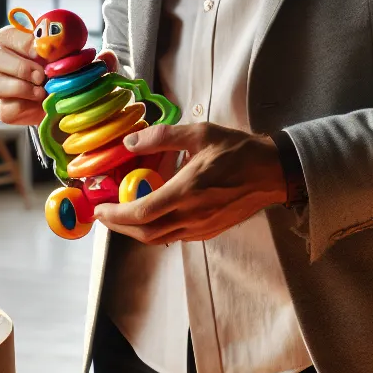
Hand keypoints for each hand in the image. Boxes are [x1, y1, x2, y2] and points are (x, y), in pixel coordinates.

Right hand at [0, 25, 117, 126]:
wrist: (74, 108)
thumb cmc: (75, 77)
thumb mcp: (90, 66)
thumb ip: (98, 60)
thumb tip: (106, 57)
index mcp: (18, 44)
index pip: (5, 35)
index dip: (20, 41)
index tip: (42, 50)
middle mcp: (4, 64)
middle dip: (17, 64)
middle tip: (42, 74)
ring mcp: (2, 88)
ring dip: (18, 86)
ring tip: (42, 91)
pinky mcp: (7, 110)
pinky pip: (5, 108)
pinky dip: (23, 106)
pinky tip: (39, 104)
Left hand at [92, 123, 288, 245]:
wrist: (272, 172)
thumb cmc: (237, 150)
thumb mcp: (199, 134)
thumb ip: (162, 137)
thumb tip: (130, 142)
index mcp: (187, 192)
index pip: (142, 213)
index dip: (116, 215)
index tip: (100, 208)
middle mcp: (192, 215)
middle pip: (145, 233)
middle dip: (119, 227)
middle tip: (105, 214)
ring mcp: (202, 227)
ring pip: (159, 238)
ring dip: (136, 230)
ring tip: (123, 215)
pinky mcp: (209, 231)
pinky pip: (175, 236)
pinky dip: (157, 230)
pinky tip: (153, 215)